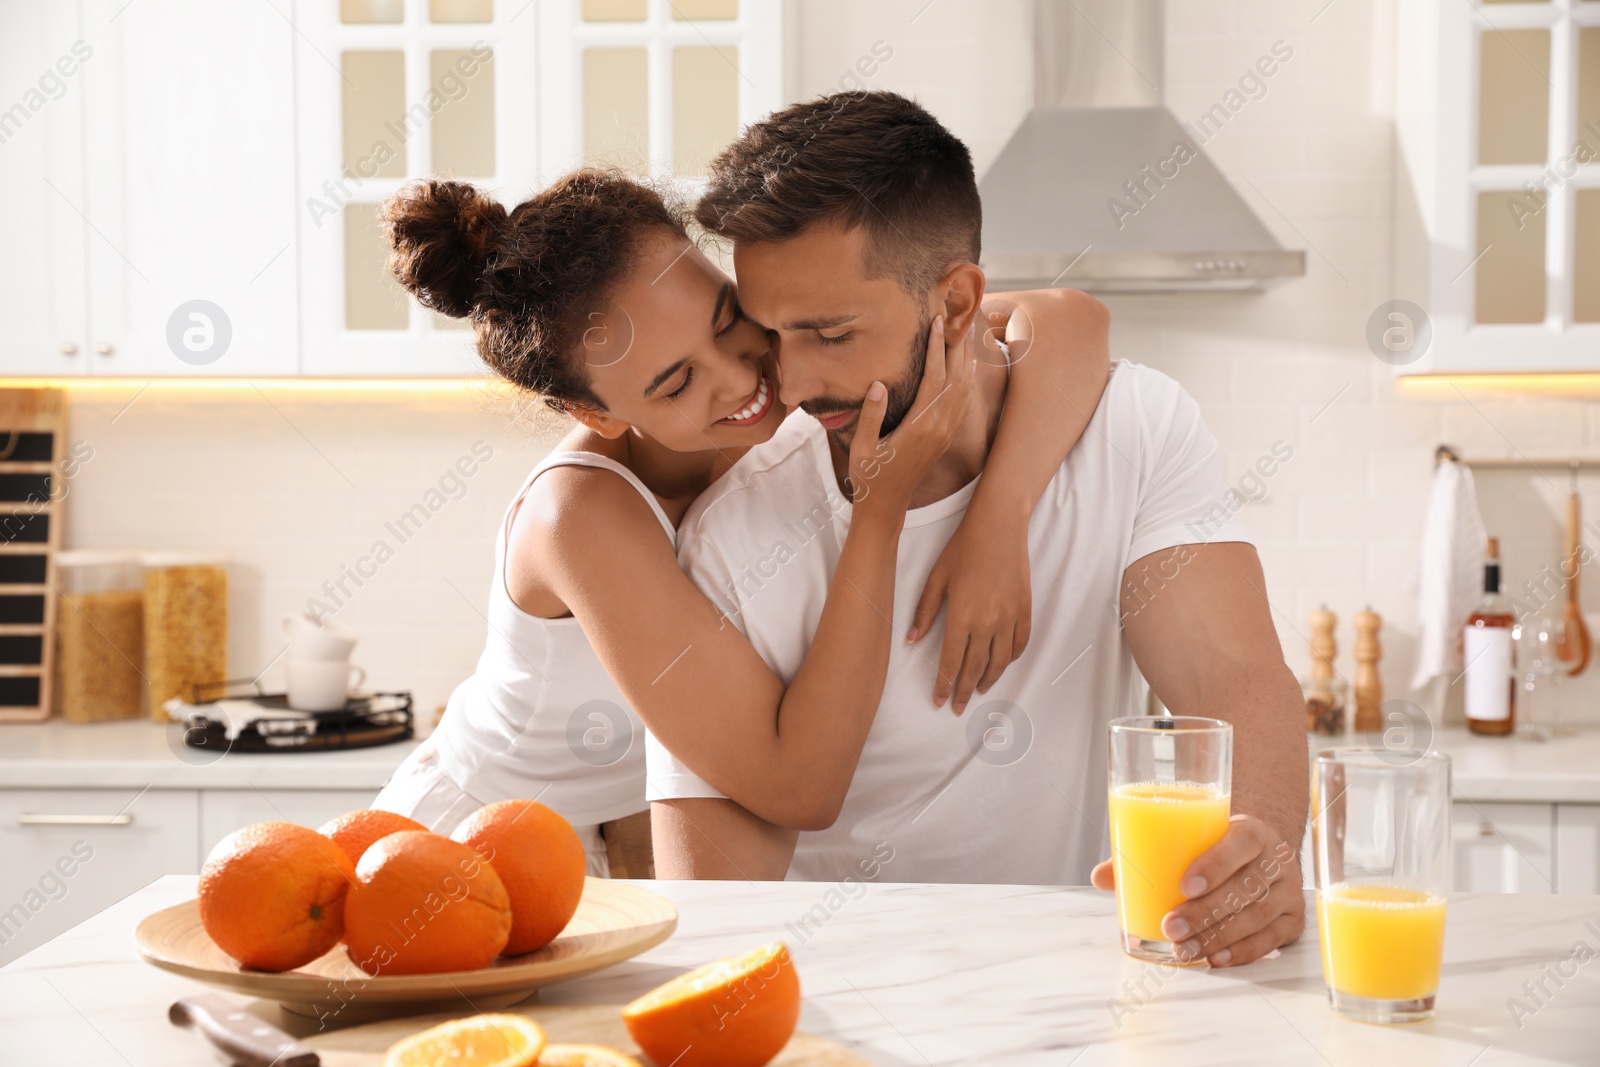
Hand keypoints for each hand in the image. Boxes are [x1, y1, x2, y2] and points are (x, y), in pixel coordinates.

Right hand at [847, 314, 974, 508]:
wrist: (887, 505)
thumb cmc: (869, 475)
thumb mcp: (862, 447)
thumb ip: (872, 415)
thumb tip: (879, 384)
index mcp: (919, 426)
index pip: (934, 378)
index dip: (936, 348)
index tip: (938, 322)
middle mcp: (938, 427)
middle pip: (956, 378)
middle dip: (956, 345)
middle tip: (956, 315)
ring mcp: (945, 433)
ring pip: (964, 389)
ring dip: (966, 359)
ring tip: (964, 332)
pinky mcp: (946, 437)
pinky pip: (964, 403)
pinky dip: (968, 380)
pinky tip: (968, 366)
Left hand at [908, 520, 1031, 712]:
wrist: (999, 526)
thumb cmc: (962, 548)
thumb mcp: (937, 578)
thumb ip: (925, 611)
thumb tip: (911, 639)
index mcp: (962, 615)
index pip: (951, 661)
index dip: (944, 685)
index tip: (939, 702)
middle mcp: (988, 621)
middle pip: (976, 667)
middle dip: (965, 690)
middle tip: (957, 707)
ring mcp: (1010, 616)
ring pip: (1000, 660)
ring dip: (989, 679)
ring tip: (979, 690)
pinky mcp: (1025, 609)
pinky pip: (1020, 643)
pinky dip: (1010, 659)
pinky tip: (1001, 665)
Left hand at [1090, 814, 1304, 966]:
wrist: (1263, 851)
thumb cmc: (1216, 845)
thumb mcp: (1189, 838)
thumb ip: (1147, 854)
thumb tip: (1100, 877)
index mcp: (1252, 831)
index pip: (1241, 843)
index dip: (1215, 864)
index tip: (1184, 885)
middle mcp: (1277, 860)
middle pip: (1246, 888)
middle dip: (1206, 912)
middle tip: (1172, 926)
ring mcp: (1288, 892)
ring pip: (1257, 917)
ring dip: (1218, 937)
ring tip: (1184, 949)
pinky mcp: (1292, 919)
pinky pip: (1269, 941)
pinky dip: (1241, 953)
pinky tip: (1214, 958)